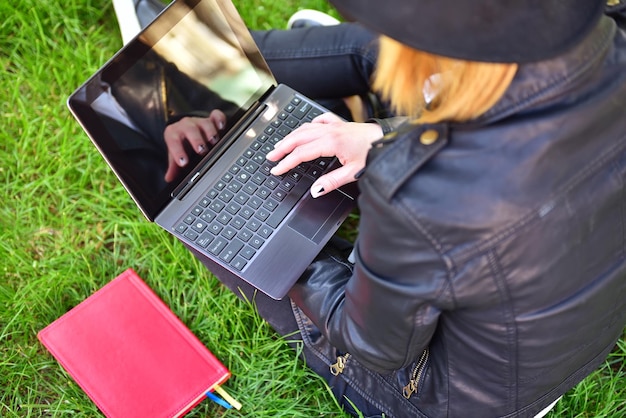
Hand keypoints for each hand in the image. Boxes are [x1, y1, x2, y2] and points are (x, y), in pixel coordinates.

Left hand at [163, 110, 226, 181]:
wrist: (186, 128)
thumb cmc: (181, 143)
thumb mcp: (175, 154)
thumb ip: (173, 166)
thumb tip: (169, 178)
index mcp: (173, 133)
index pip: (173, 140)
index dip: (177, 151)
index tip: (183, 162)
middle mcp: (186, 125)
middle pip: (190, 129)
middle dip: (196, 140)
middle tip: (202, 151)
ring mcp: (199, 121)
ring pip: (204, 122)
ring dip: (210, 132)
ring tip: (214, 142)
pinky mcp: (211, 119)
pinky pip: (216, 115)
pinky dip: (220, 120)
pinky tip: (222, 127)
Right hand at [266, 113, 382, 196]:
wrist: (390, 139)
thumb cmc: (376, 153)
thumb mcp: (354, 172)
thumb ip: (332, 182)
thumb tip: (315, 190)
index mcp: (332, 142)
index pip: (302, 153)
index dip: (287, 163)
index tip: (277, 170)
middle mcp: (331, 131)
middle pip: (298, 138)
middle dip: (282, 148)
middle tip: (270, 157)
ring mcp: (335, 125)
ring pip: (306, 128)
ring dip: (291, 137)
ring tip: (281, 146)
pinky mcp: (340, 123)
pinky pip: (319, 121)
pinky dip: (309, 125)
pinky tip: (306, 129)